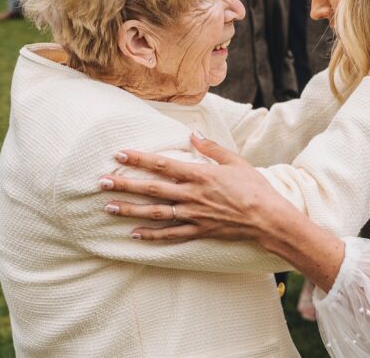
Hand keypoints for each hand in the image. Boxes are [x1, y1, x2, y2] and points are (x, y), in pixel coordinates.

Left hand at [101, 133, 293, 242]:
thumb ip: (211, 148)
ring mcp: (193, 215)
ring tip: (109, 207)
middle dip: (125, 185)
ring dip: (130, 210)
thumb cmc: (254, 186)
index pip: (162, 164)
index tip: (119, 155)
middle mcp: (192, 195)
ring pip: (155, 213)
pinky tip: (134, 234)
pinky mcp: (199, 230)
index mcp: (200, 174)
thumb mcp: (235, 160)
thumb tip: (192, 134)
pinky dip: (151, 236)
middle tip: (101, 182)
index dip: (139, 159)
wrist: (268, 218)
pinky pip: (170, 235)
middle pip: (152, 189)